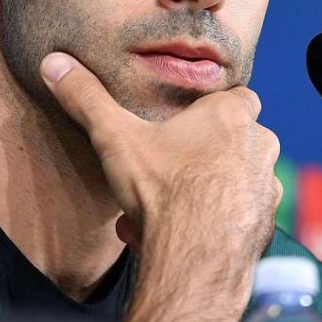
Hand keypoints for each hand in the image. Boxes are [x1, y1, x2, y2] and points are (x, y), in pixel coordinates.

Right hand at [40, 52, 281, 321]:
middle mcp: (259, 146)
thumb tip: (54, 62)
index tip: (184, 118)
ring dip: (204, 188)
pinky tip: (175, 231)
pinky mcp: (265, 225)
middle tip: (163, 164)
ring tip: (161, 204)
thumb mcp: (114, 137)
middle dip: (202, 150)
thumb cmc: (162, 189)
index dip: (211, 106)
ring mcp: (267, 188)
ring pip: (232, 178)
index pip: (237, 94)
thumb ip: (86, 98)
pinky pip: (234, 214)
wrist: (196, 259)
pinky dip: (211, 219)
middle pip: (233, 138)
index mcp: (230, 116)